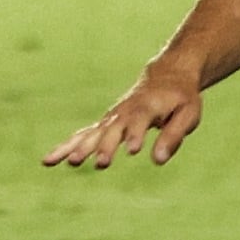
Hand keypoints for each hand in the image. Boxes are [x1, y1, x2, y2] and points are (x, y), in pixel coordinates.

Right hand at [44, 63, 203, 170]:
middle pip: (113, 130)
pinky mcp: (105, 123)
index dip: (135, 134)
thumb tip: (157, 160)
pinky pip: (83, 135)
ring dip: (80, 148)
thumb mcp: (188, 114)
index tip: (132, 150)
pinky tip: (50, 160)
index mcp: (148, 106)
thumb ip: (174, 136)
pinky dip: (67, 146)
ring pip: (93, 133)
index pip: (139, 121)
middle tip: (100, 163)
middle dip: (106, 146)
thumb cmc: (181, 98)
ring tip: (68, 163)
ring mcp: (113, 117)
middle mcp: (126, 111)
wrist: (166, 76)